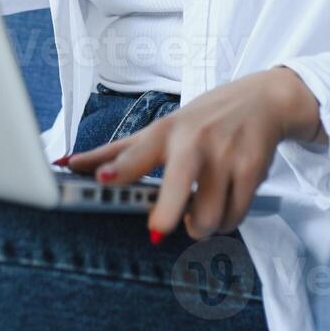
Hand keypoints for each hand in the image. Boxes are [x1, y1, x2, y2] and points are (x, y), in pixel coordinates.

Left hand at [62, 67, 323, 241]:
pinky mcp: (251, 171)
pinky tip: (222, 206)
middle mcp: (193, 142)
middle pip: (178, 189)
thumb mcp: (160, 128)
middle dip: (167, 217)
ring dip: (200, 227)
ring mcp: (224, 156)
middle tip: (158, 229)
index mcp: (165, 131)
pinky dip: (226, 222)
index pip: (137, 151)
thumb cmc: (203, 119)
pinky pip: (234, 218)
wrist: (263, 101)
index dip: (118, 167)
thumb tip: (66, 163)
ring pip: (208, 218)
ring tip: (197, 213)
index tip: (101, 178)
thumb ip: (116, 152)